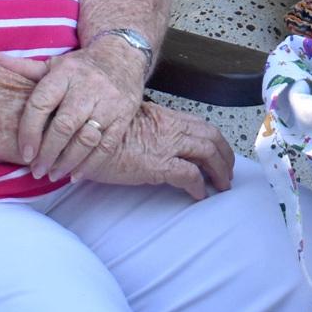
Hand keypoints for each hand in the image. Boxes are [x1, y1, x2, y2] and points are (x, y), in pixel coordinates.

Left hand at [9, 44, 143, 179]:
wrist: (122, 57)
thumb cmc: (80, 67)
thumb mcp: (53, 64)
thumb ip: (22, 67)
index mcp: (65, 73)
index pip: (42, 103)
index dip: (29, 130)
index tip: (24, 153)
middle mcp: (87, 87)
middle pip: (65, 125)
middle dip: (48, 152)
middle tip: (36, 170)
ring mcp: (108, 102)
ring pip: (86, 138)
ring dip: (67, 162)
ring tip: (53, 175)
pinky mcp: (123, 116)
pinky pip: (107, 145)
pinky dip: (90, 164)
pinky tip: (75, 174)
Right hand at [75, 102, 234, 199]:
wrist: (83, 138)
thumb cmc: (99, 132)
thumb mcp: (128, 123)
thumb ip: (147, 128)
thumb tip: (155, 140)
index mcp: (163, 116)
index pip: (200, 124)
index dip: (215, 139)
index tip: (220, 152)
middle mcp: (169, 127)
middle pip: (211, 136)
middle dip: (225, 155)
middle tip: (228, 171)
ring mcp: (165, 144)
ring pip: (207, 153)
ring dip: (220, 170)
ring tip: (222, 185)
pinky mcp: (158, 164)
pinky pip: (190, 175)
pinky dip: (200, 186)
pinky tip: (200, 195)